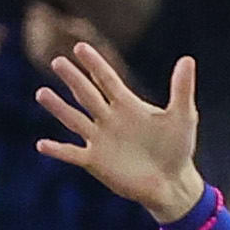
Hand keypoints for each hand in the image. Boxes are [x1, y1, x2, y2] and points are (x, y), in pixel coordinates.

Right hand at [33, 42, 208, 223]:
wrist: (172, 182)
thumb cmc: (178, 148)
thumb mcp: (183, 116)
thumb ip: (181, 89)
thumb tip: (187, 59)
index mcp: (127, 105)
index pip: (107, 79)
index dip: (94, 64)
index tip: (81, 47)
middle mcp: (109, 119)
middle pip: (86, 94)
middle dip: (73, 78)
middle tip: (57, 61)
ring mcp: (100, 140)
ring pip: (74, 120)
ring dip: (58, 107)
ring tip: (42, 93)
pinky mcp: (95, 162)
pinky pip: (72, 154)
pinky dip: (58, 150)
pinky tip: (42, 144)